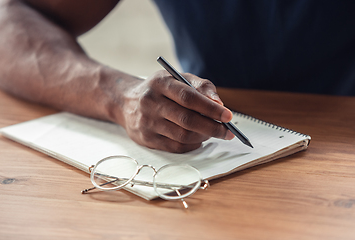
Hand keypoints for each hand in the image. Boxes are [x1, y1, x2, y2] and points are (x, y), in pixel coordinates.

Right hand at [120, 70, 234, 152]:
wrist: (126, 102)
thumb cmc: (159, 89)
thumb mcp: (177, 79)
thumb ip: (201, 87)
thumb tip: (219, 105)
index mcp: (160, 83)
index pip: (188, 97)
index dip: (210, 108)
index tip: (228, 116)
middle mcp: (151, 102)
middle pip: (187, 120)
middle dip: (212, 127)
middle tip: (228, 132)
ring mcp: (147, 122)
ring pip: (182, 136)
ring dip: (203, 137)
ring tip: (213, 133)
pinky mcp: (146, 139)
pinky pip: (175, 147)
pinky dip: (192, 145)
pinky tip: (198, 139)